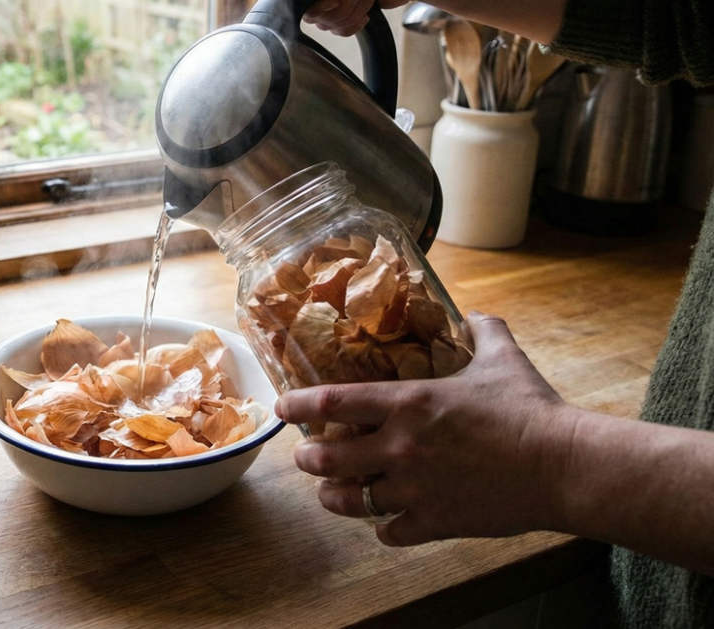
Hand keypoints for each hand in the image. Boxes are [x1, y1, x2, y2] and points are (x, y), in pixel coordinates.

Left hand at [275, 312, 579, 545]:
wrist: (563, 466)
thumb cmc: (531, 409)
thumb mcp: (503, 359)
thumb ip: (483, 332)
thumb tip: (476, 314)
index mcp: (408, 404)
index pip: (332, 403)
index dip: (298, 405)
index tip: (284, 406)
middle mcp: (400, 447)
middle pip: (327, 460)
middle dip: (307, 459)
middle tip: (306, 456)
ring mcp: (415, 489)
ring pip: (349, 502)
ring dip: (333, 497)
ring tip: (330, 493)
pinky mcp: (435, 521)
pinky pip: (390, 531)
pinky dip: (384, 528)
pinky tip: (385, 522)